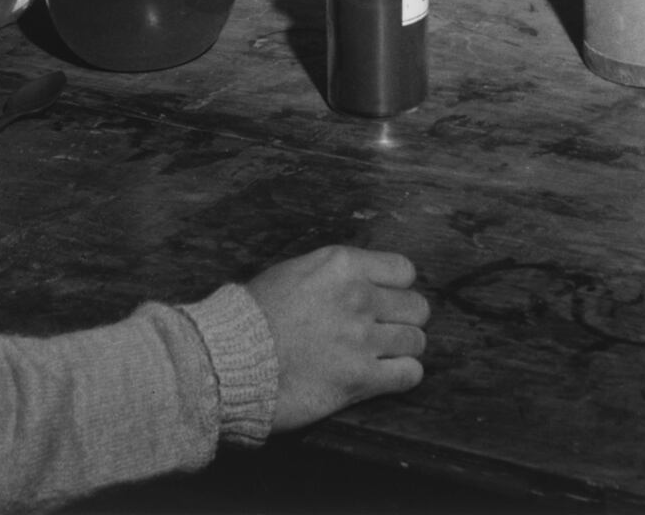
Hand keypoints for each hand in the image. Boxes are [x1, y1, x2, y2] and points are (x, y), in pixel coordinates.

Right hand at [247, 245, 429, 430]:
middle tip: (384, 331)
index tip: (384, 300)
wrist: (228, 361)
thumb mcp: (291, 273)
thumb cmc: (249, 318)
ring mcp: (362, 339)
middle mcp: (359, 297)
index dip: (396, 288)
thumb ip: (330, 275)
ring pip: (416, 340)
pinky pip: (409, 374)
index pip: (404, 270)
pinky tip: (385, 377)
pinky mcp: (360, 378)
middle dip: (404, 319)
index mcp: (342, 266)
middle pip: (416, 307)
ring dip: (403, 349)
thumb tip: (352, 281)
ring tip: (383, 356)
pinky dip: (402, 376)